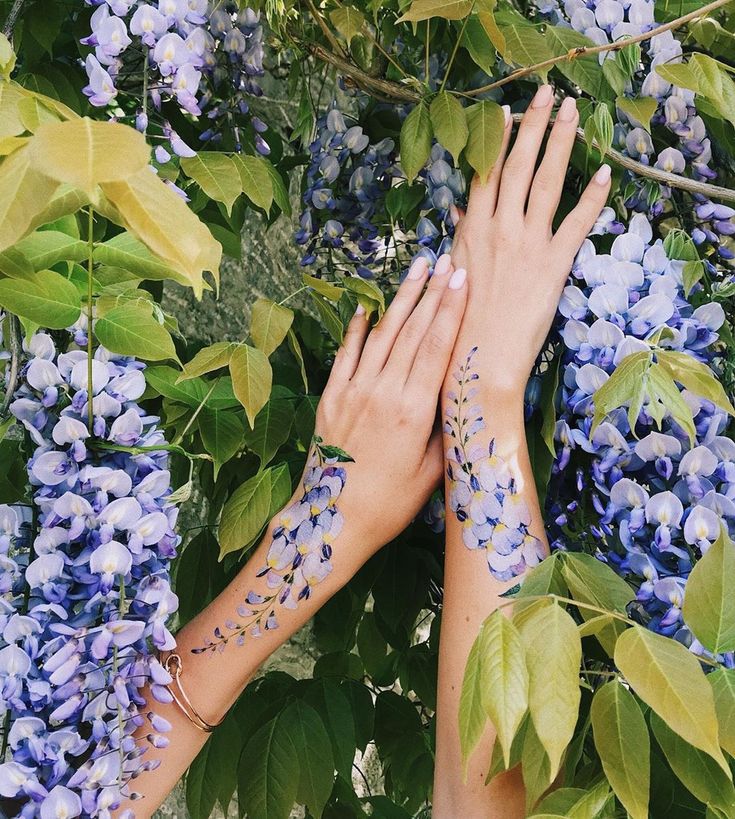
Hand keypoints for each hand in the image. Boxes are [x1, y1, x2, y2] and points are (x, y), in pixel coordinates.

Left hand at [310, 253, 466, 559]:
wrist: (330, 521)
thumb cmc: (388, 505)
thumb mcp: (431, 475)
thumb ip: (445, 432)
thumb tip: (459, 399)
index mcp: (412, 410)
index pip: (436, 347)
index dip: (450, 310)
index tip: (461, 280)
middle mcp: (382, 392)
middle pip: (411, 332)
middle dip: (430, 293)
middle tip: (444, 262)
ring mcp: (352, 391)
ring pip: (381, 335)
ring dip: (400, 300)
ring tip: (415, 270)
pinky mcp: (331, 397)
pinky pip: (346, 354)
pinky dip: (357, 329)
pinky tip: (367, 308)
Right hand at [449, 85, 611, 398]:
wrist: (479, 362)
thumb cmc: (457, 323)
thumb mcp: (451, 274)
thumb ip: (460, 237)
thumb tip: (460, 210)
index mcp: (471, 231)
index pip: (485, 173)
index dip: (497, 140)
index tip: (505, 111)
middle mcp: (498, 229)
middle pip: (517, 166)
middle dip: (532, 126)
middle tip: (546, 93)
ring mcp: (527, 245)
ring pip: (546, 183)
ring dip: (560, 143)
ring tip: (571, 112)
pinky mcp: (552, 265)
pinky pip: (576, 224)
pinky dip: (591, 197)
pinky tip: (603, 173)